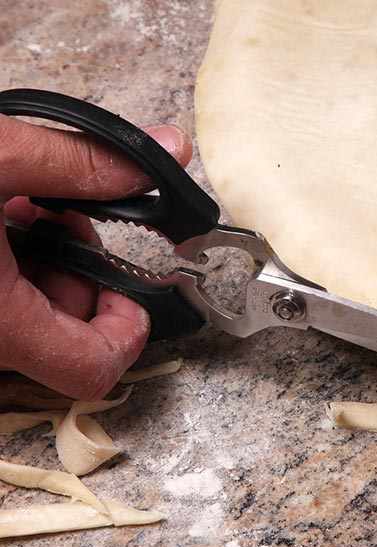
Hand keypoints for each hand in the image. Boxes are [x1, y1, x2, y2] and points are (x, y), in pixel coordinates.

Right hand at [1, 116, 191, 398]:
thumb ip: (82, 160)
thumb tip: (165, 152)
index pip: (92, 369)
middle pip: (62, 335)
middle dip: (76, 271)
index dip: (128, 329)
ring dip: (37, 260)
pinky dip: (6, 262)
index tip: (129, 285)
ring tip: (14, 203)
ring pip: (26, 316)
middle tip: (54, 213)